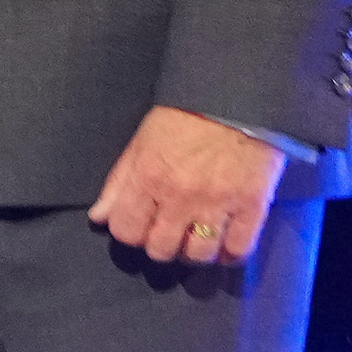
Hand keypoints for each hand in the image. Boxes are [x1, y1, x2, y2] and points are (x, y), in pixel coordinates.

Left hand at [88, 103, 286, 267]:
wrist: (238, 96)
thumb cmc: (185, 116)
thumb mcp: (142, 141)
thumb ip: (120, 182)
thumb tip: (99, 217)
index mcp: (148, 177)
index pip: (126, 232)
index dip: (131, 234)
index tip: (141, 227)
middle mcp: (180, 195)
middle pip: (161, 250)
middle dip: (162, 246)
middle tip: (171, 234)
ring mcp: (217, 203)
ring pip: (198, 255)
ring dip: (195, 253)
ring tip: (198, 239)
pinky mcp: (252, 205)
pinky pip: (238, 250)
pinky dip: (231, 254)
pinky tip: (226, 244)